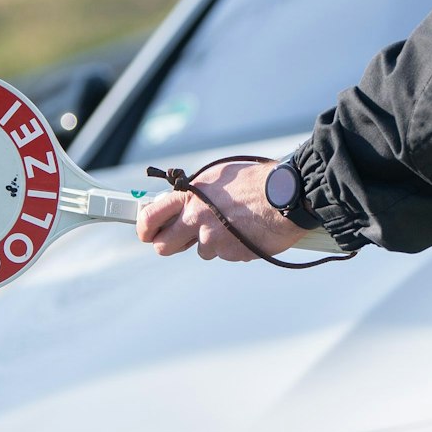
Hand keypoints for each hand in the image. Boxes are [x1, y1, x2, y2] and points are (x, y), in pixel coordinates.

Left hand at [136, 160, 308, 261]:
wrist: (287, 195)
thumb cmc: (257, 181)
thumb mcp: (218, 178)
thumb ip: (196, 193)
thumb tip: (182, 203)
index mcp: (190, 196)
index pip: (150, 216)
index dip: (144, 227)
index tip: (146, 232)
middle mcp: (196, 219)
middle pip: (163, 246)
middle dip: (169, 244)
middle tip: (180, 239)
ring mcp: (213, 240)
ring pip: (201, 250)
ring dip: (213, 241)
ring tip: (234, 224)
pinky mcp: (231, 254)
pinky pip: (226, 254)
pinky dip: (234, 245)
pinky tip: (248, 230)